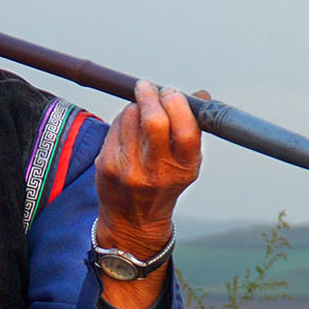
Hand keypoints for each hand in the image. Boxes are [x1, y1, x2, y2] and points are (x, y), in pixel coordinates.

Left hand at [94, 80, 201, 308]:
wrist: (133, 221)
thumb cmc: (164, 183)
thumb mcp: (186, 162)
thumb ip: (192, 128)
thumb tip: (201, 94)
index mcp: (184, 169)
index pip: (186, 130)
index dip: (178, 104)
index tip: (172, 93)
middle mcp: (157, 171)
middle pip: (154, 121)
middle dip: (151, 96)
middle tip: (148, 88)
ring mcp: (129, 169)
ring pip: (130, 117)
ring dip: (135, 106)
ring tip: (139, 113)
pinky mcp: (107, 165)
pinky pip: (115, 126)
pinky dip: (122, 120)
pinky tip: (127, 128)